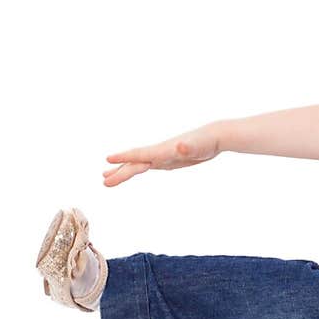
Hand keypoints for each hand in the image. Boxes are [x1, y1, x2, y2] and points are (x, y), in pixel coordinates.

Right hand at [103, 123, 222, 185]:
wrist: (214, 136)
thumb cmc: (206, 142)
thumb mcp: (197, 146)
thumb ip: (188, 147)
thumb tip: (181, 147)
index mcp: (162, 150)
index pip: (139, 154)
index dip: (124, 157)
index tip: (107, 159)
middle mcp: (159, 152)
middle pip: (135, 163)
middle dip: (119, 172)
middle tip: (103, 182)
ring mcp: (162, 156)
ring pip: (138, 164)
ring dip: (122, 170)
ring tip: (106, 177)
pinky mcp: (168, 160)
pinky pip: (147, 166)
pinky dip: (137, 169)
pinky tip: (134, 170)